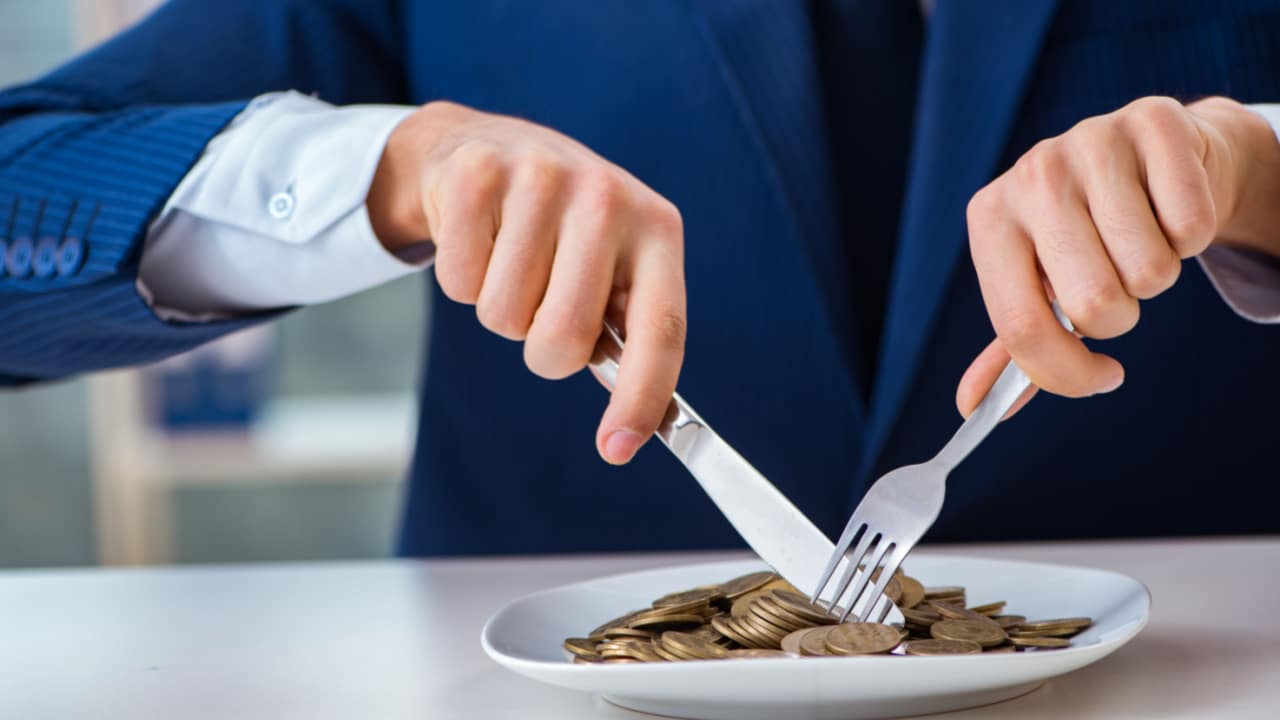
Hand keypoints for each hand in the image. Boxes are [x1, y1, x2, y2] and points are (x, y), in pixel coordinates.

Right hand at [367, 101, 685, 463]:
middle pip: (563, 337)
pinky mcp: (476, 173)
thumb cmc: (563, 231)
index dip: (640, 397)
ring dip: (500, 310)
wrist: (491, 146)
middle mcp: (606, 196)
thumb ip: (625, 334)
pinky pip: (458, 283)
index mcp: (656, 228)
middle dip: (543, 350)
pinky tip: (479, 238)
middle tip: (541, 311)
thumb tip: (634, 429)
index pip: (660, 330)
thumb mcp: (613, 266)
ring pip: (503, 315)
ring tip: (511, 263)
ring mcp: (540, 178)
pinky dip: (461, 279)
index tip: (617, 450)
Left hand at [958, 96, 1279, 417]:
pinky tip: (1169, 210)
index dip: (1067, 374)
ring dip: (1158, 275)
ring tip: (1141, 241)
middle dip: (1120, 316)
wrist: (1150, 159)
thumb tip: (970, 406)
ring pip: (1151, 272)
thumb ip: (1013, 347)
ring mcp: (1090, 141)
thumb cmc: (1086, 237)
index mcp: (989, 219)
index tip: (1102, 377)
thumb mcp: (1038, 285)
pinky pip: (1193, 226)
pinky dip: (1194, 236)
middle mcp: (1031, 174)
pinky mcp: (1153, 121)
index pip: (1021, 328)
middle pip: (1094, 306)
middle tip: (1117, 283)